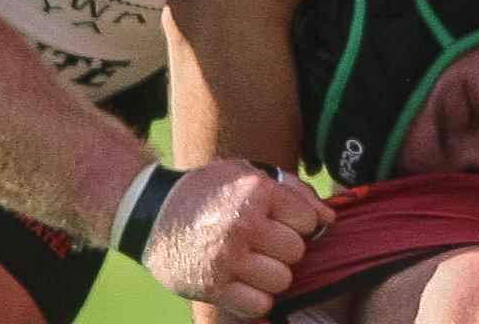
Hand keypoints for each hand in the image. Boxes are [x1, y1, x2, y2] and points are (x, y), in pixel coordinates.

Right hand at [141, 160, 335, 318]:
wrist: (150, 213)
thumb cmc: (206, 191)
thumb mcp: (247, 174)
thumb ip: (294, 192)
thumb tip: (328, 219)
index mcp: (255, 191)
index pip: (308, 220)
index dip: (297, 223)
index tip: (278, 222)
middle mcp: (243, 224)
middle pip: (297, 252)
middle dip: (283, 250)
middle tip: (260, 243)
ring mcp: (227, 257)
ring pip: (282, 280)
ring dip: (270, 276)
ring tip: (250, 263)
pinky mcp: (213, 286)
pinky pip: (259, 304)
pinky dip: (254, 298)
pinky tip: (240, 282)